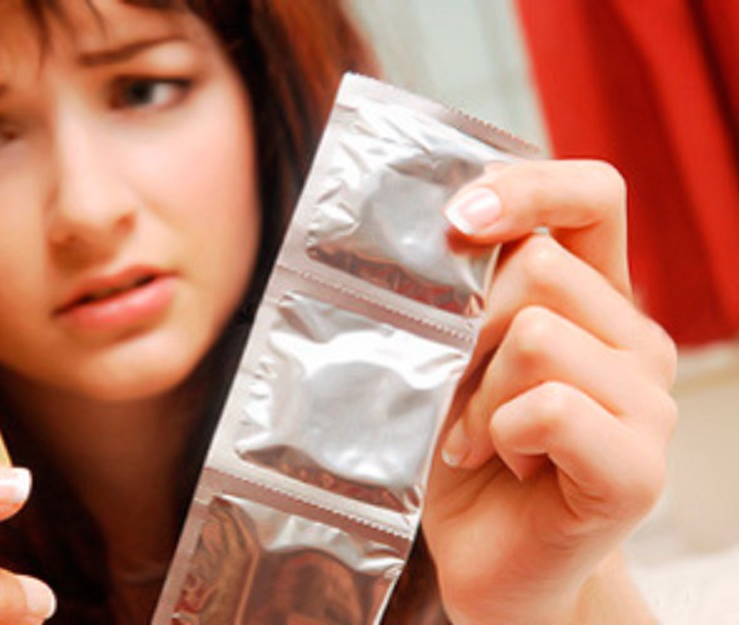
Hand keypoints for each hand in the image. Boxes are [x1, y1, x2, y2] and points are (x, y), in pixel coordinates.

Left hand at [424, 160, 676, 623]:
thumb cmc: (463, 448)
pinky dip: (499, 433)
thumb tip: (437, 234)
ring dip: (477, 393)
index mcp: (593, 296)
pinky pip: (549, 407)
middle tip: (453, 384)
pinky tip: (501, 460)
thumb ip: (462, 295)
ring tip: (478, 434)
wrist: (489, 555)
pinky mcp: (639, 467)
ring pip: (537, 336)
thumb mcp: (452, 355)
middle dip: (468, 326)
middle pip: (540, 267)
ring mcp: (648, 401)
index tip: (456, 218)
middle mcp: (635, 337)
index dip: (527, 188)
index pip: (593, 195)